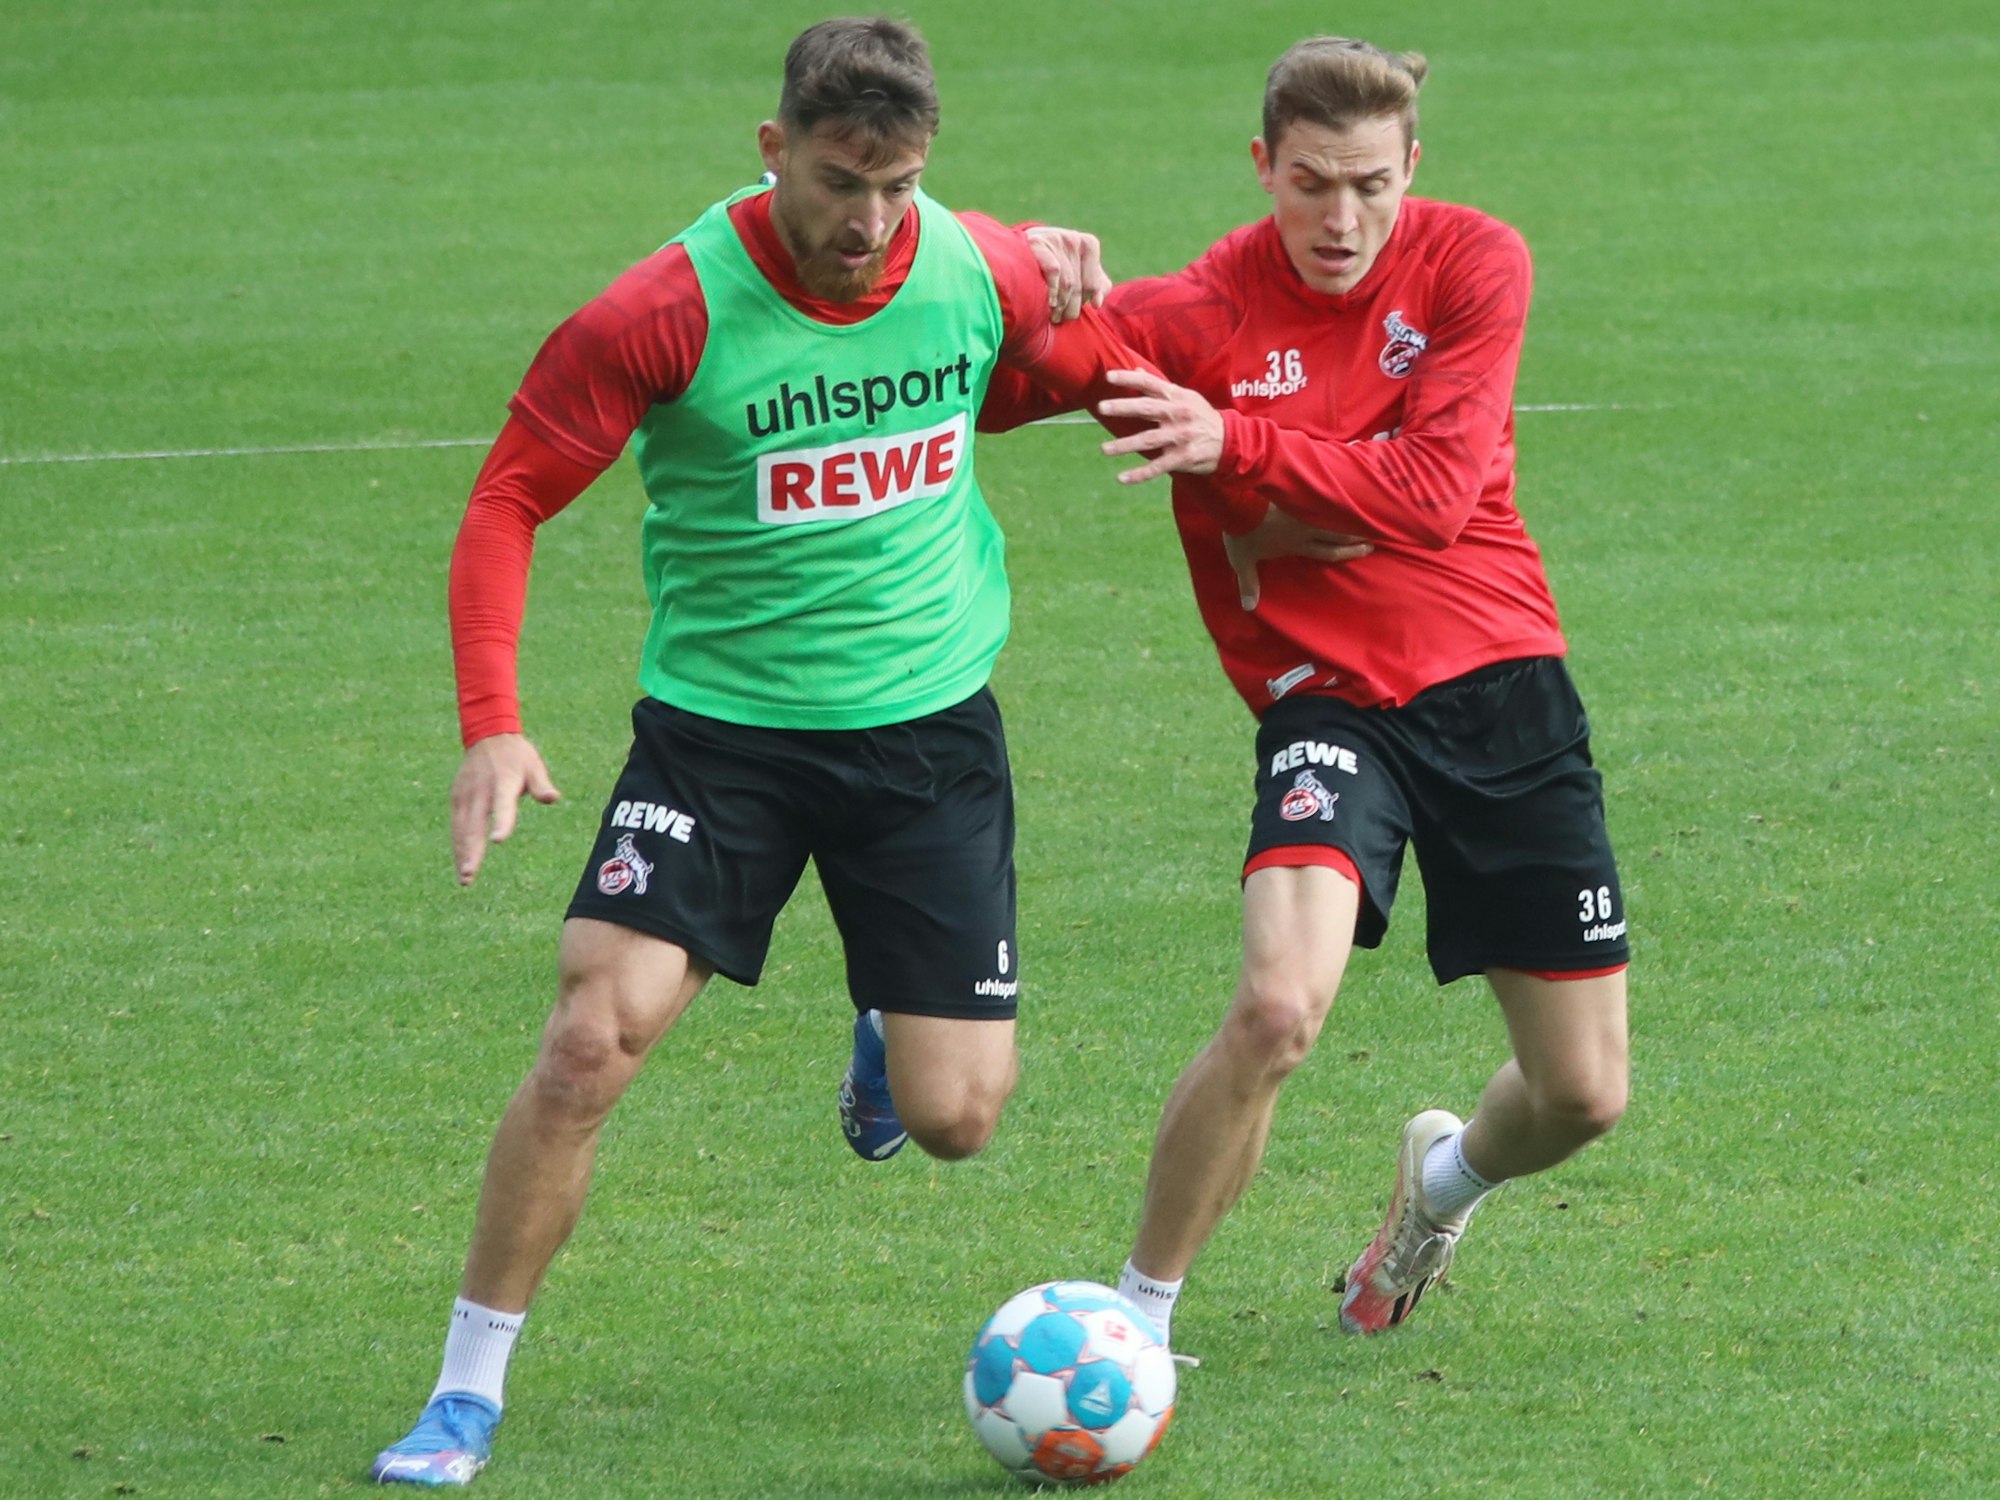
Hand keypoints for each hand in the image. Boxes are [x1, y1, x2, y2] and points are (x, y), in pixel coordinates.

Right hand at [450, 733, 559, 885]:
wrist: (488, 735)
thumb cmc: (517, 756)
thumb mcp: (534, 765)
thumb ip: (541, 784)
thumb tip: (554, 797)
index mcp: (503, 782)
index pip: (502, 805)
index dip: (501, 822)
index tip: (497, 840)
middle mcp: (480, 790)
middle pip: (474, 823)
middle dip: (471, 850)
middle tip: (469, 874)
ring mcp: (465, 794)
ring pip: (461, 828)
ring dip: (461, 853)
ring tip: (465, 878)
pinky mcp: (457, 798)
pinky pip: (456, 825)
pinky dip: (457, 844)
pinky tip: (462, 862)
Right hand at [1025, 225, 1110, 322]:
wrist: (1019, 248)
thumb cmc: (1054, 267)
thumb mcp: (1079, 273)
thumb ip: (1096, 285)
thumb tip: (1097, 303)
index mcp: (1088, 244)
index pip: (1093, 283)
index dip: (1087, 299)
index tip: (1083, 309)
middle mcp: (1073, 238)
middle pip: (1077, 285)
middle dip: (1071, 307)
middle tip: (1063, 319)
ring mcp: (1054, 238)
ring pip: (1066, 282)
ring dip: (1060, 305)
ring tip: (1054, 316)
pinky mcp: (1036, 242)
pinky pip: (1054, 270)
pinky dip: (1053, 290)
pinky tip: (1049, 302)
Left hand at [1096, 369, 1224, 483]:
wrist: (1230, 441)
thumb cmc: (1202, 416)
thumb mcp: (1186, 396)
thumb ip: (1160, 387)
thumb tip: (1136, 370)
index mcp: (1177, 397)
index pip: (1150, 384)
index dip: (1129, 379)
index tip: (1108, 376)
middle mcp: (1178, 415)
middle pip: (1146, 409)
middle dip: (1122, 408)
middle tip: (1101, 407)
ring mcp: (1180, 437)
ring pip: (1148, 440)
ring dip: (1124, 445)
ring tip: (1104, 449)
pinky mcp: (1182, 458)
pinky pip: (1157, 467)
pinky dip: (1139, 474)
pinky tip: (1122, 478)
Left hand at [1222, 505, 1372, 609]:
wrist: (1239, 504)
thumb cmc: (1241, 534)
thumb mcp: (1242, 562)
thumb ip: (1249, 584)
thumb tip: (1250, 607)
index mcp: (1298, 544)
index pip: (1330, 551)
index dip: (1349, 552)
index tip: (1367, 548)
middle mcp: (1306, 528)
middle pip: (1339, 533)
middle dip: (1358, 535)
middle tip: (1377, 533)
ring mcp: (1304, 509)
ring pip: (1334, 513)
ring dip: (1351, 514)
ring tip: (1369, 511)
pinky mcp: (1298, 492)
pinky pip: (1321, 494)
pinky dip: (1334, 494)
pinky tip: (1344, 489)